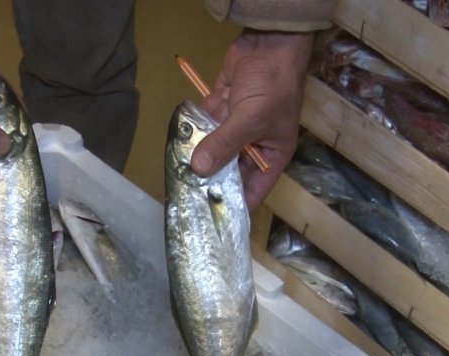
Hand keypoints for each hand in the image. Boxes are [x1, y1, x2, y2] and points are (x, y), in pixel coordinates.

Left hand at [192, 30, 313, 209]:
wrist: (268, 44)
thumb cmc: (273, 86)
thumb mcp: (251, 119)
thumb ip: (224, 144)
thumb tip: (198, 169)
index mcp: (272, 154)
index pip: (256, 189)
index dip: (238, 204)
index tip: (216, 219)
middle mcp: (254, 145)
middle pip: (231, 170)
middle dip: (212, 180)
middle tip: (188, 197)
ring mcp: (237, 127)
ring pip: (215, 148)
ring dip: (199, 157)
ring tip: (177, 175)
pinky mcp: (222, 110)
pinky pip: (206, 127)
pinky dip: (193, 132)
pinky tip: (176, 145)